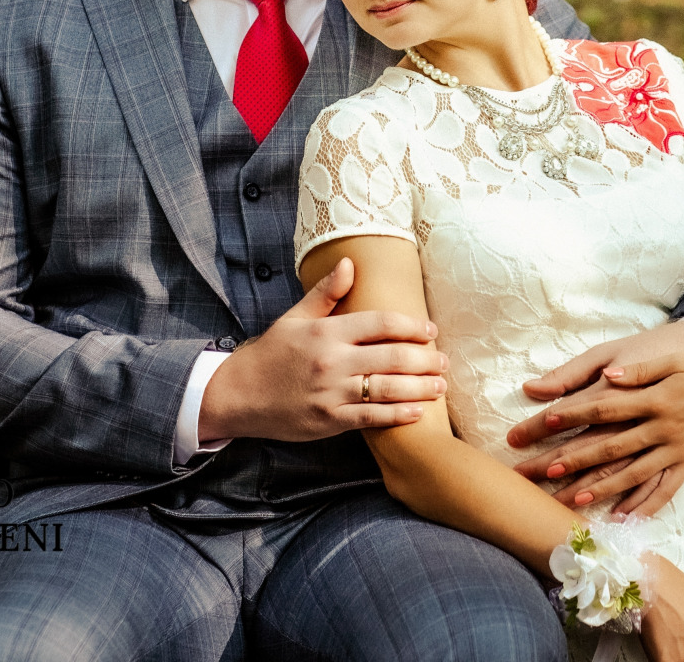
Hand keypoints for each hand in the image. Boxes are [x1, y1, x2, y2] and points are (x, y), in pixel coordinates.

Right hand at [199, 258, 447, 442]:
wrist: (238, 395)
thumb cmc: (271, 354)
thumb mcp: (294, 318)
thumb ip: (326, 293)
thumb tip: (350, 263)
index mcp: (327, 332)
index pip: (380, 323)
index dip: (411, 326)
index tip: (430, 330)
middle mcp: (332, 361)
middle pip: (392, 356)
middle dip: (425, 359)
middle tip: (444, 361)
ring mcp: (332, 392)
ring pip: (388, 389)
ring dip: (420, 387)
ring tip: (440, 386)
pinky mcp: (330, 420)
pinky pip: (372, 417)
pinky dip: (399, 415)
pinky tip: (418, 412)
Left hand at [510, 341, 683, 517]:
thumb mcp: (672, 361)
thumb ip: (638, 370)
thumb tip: (607, 377)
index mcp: (654, 399)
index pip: (607, 408)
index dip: (577, 414)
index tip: (547, 421)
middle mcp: (662, 429)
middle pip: (612, 446)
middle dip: (576, 459)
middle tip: (545, 470)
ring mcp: (674, 451)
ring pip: (632, 475)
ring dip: (602, 488)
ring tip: (572, 499)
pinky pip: (663, 491)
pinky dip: (643, 506)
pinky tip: (620, 518)